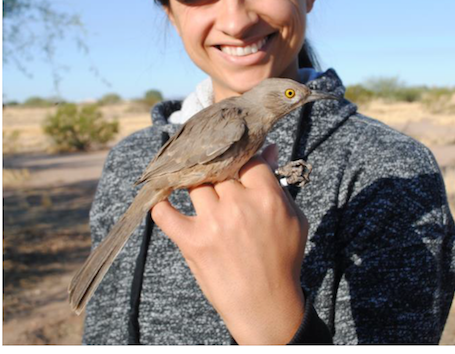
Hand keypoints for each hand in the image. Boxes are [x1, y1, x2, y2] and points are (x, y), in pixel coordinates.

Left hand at [151, 144, 308, 344]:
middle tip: (219, 178)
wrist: (265, 304)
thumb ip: (278, 183)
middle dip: (220, 173)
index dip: (243, 159)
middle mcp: (237, 205)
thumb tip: (269, 150)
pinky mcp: (191, 241)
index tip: (239, 164)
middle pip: (219, 169)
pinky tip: (163, 198)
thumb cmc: (282, 260)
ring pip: (195, 184)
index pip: (248, 159)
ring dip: (196, 185)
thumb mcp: (294, 218)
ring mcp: (212, 222)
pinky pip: (165, 213)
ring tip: (200, 190)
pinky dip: (161, 204)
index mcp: (266, 197)